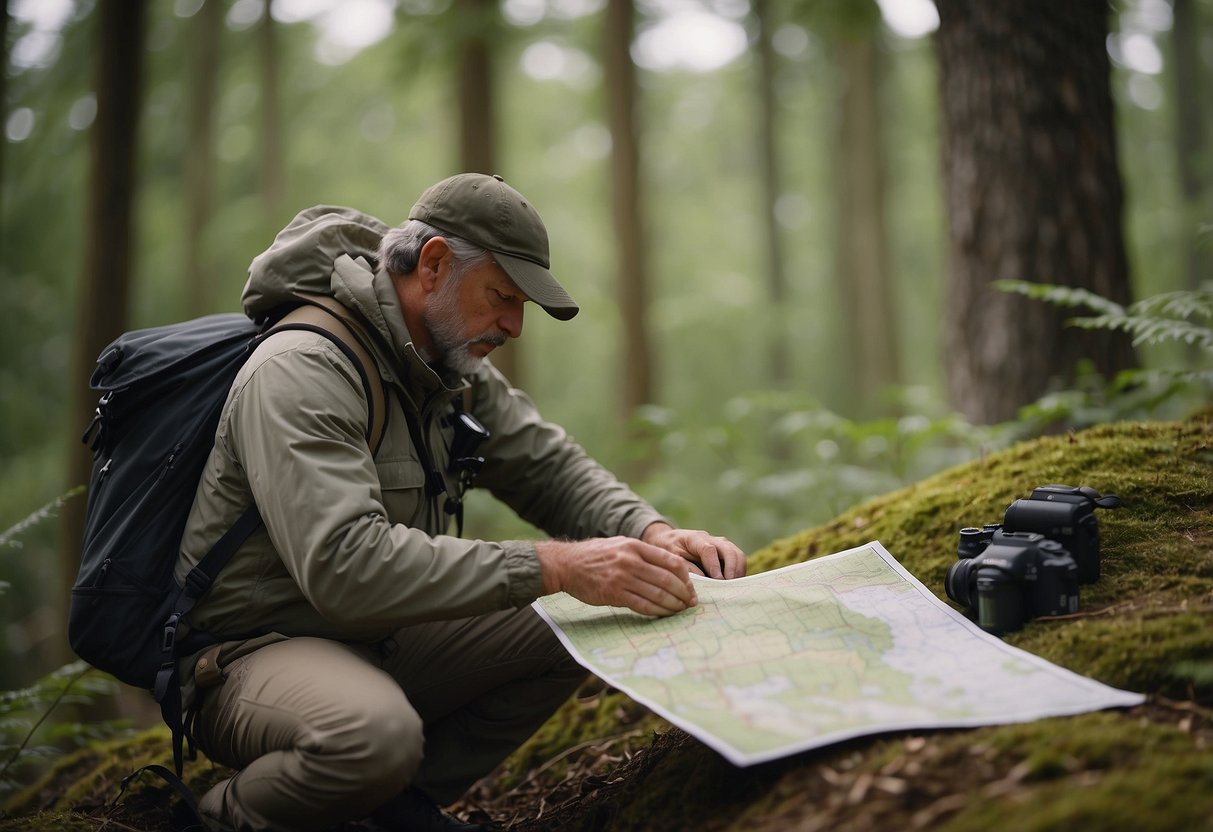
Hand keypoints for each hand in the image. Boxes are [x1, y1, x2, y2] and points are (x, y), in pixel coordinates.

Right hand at [536, 536, 696, 616]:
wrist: (566, 564)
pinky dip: (657, 611)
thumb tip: (668, 568)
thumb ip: (642, 554)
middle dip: (683, 593)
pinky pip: (642, 605)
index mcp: (635, 546)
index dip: (686, 576)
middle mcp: (631, 560)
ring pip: (657, 594)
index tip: (691, 587)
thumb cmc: (595, 556)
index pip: (671, 561)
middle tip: (691, 603)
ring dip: (673, 605)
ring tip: (681, 610)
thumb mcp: (620, 544)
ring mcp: (622, 577)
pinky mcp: (613, 594)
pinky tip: (664, 614)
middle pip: (667, 579)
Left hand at [640, 522, 746, 579]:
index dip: (714, 565)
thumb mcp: (671, 557)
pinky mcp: (725, 552)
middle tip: (729, 586)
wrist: (670, 538)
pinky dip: (738, 572)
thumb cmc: (668, 548)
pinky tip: (732, 585)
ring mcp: (721, 545)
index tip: (718, 580)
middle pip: (729, 550)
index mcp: (695, 539)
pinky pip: (738, 560)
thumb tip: (704, 581)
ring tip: (732, 587)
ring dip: (738, 571)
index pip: (709, 549)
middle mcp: (711, 539)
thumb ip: (686, 568)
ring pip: (737, 554)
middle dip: (732, 569)